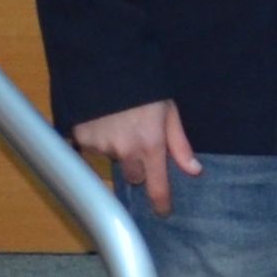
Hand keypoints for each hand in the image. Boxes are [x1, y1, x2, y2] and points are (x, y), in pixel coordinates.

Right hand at [72, 98, 200, 213]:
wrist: (107, 64)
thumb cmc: (145, 87)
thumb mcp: (169, 111)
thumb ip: (179, 144)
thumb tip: (194, 171)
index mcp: (151, 145)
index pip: (157, 186)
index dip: (160, 202)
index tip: (163, 212)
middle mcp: (125, 151)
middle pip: (134, 175)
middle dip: (138, 164)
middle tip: (139, 140)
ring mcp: (101, 146)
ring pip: (113, 160)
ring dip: (117, 148)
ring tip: (119, 122)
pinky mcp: (81, 138)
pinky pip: (92, 148)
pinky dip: (98, 138)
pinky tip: (102, 120)